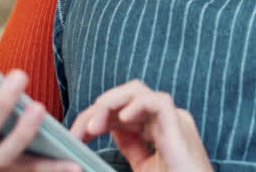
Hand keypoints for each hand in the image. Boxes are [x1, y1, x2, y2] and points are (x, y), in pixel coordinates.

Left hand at [70, 79, 212, 171]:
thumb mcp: (145, 168)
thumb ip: (132, 148)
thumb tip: (111, 131)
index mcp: (157, 130)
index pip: (120, 111)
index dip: (95, 118)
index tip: (74, 136)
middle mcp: (166, 122)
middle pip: (125, 97)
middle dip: (97, 109)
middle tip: (78, 132)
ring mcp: (175, 122)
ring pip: (138, 92)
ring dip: (109, 104)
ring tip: (93, 127)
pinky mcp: (181, 129)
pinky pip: (159, 102)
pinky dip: (137, 105)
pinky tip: (121, 119)